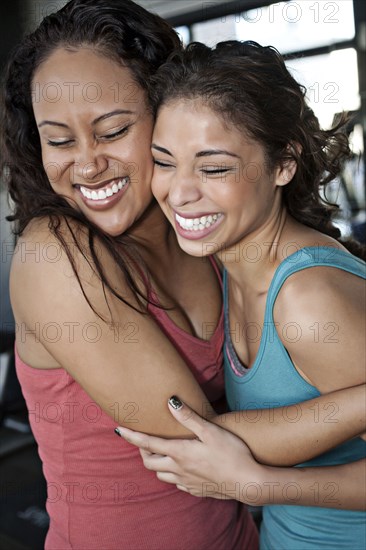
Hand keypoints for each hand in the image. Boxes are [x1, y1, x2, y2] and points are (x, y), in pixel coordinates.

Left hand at [115, 397, 262, 499]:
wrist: (247, 482)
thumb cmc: (232, 453)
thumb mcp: (212, 431)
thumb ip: (189, 417)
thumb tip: (171, 402)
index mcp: (180, 452)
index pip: (147, 443)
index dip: (131, 436)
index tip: (118, 430)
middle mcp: (178, 469)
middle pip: (148, 461)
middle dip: (142, 450)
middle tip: (144, 438)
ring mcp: (185, 481)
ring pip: (160, 474)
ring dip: (156, 462)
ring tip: (161, 451)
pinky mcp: (194, 490)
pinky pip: (174, 482)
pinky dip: (170, 473)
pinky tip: (179, 466)